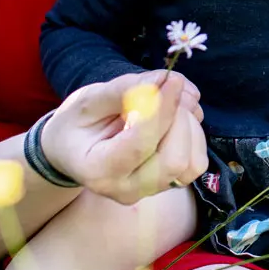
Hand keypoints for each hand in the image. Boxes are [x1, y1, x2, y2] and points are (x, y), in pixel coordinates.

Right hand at [43, 69, 207, 205]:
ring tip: (173, 101)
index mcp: (99, 170)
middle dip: (179, 118)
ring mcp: (151, 190)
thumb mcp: (87, 101)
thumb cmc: (75, 125)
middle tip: (171, 88)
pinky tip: (177, 115)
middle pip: (174, 159)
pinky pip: (196, 162)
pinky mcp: (168, 183)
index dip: (161, 109)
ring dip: (190, 125)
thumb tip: (162, 80)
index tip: (171, 80)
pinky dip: (194, 134)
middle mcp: (127, 189)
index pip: (140, 144)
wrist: (72, 152)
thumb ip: (123, 90)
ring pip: (192, 163)